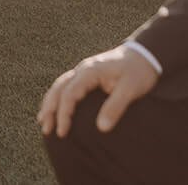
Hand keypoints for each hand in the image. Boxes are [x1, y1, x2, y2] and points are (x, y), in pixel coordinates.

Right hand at [38, 45, 159, 138]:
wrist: (144, 55)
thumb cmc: (138, 72)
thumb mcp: (130, 90)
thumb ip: (115, 107)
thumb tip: (101, 128)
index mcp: (90, 71)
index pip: (70, 94)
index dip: (64, 114)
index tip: (63, 132)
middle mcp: (82, 69)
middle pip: (59, 89)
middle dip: (50, 110)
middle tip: (47, 130)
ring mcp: (83, 71)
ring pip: (59, 86)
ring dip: (50, 103)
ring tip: (42, 121)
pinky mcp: (87, 75)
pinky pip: (65, 85)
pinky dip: (57, 97)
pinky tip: (53, 107)